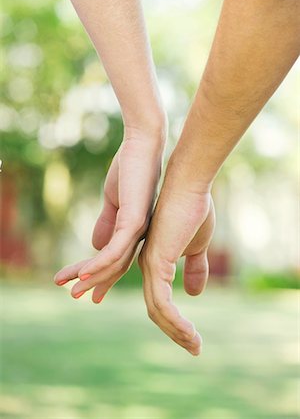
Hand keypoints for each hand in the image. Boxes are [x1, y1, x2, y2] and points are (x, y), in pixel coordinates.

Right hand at [54, 122, 165, 302]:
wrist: (143, 146)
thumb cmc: (130, 169)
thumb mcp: (114, 201)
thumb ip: (107, 223)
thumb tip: (95, 245)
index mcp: (136, 231)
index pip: (117, 260)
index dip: (101, 277)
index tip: (88, 292)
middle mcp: (141, 235)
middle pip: (115, 266)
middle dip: (94, 282)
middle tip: (74, 297)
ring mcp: (140, 228)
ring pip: (114, 261)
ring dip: (90, 276)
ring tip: (72, 290)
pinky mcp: (136, 219)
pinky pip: (116, 248)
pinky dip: (99, 262)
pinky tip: (84, 273)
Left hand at [138, 157, 214, 355]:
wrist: (188, 187)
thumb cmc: (192, 211)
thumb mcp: (196, 247)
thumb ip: (194, 269)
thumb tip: (194, 293)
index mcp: (154, 261)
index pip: (157, 298)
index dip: (171, 319)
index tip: (188, 335)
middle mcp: (146, 266)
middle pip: (155, 309)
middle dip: (173, 331)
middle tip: (194, 348)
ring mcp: (149, 265)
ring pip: (157, 310)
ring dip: (176, 331)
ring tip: (195, 346)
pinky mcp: (156, 262)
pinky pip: (162, 302)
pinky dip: (174, 321)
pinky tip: (188, 333)